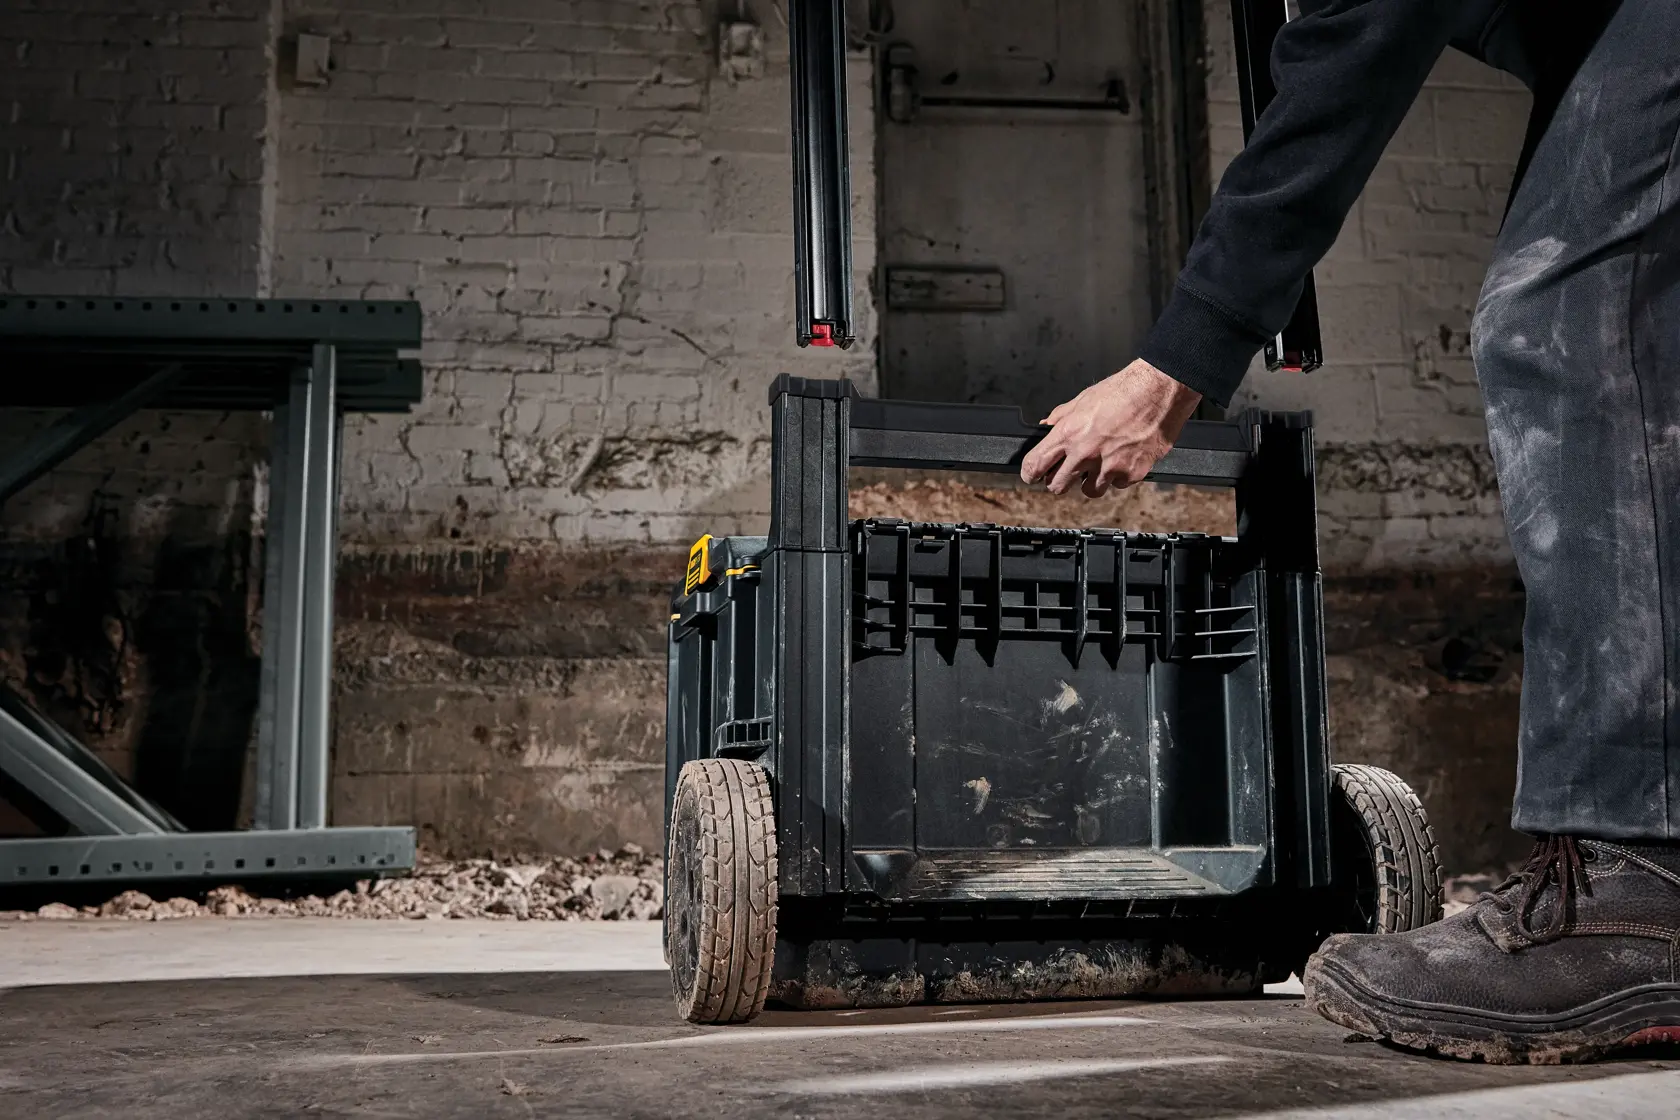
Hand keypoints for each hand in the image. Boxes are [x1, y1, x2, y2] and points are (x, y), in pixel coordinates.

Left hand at [1020, 359, 1201, 496]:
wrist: (1161, 391)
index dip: (1030, 473)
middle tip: (1067, 472)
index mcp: (1069, 433)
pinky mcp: (1130, 474)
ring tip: (1100, 463)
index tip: (1031, 474)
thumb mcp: (1084, 398)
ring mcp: (1109, 467)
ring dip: (1090, 481)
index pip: (1035, 465)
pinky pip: (1116, 485)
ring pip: (1088, 491)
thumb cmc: (1125, 390)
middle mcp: (1085, 454)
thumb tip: (1046, 425)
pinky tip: (1123, 457)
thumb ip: (1062, 416)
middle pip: (1057, 487)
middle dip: (1058, 481)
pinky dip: (1117, 476)